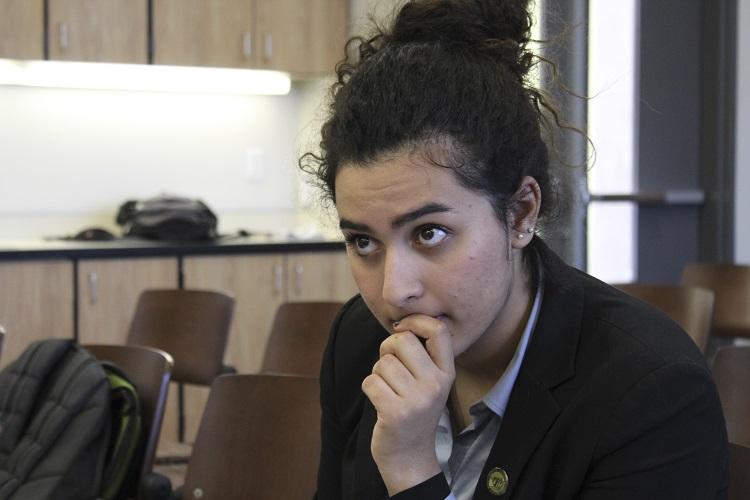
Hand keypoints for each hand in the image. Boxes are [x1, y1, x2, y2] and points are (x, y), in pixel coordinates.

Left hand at [361, 314, 455, 494]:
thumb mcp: (429, 383)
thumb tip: (400, 325)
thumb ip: (421, 355)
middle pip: (402, 340)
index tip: (403, 328)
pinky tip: (380, 402)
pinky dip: (370, 388)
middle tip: (390, 367)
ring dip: (378, 373)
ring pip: (382, 362)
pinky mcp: (395, 413)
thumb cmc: (413, 411)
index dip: (416, 321)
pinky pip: (370, 381)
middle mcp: (436, 384)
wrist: (409, 458)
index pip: (439, 331)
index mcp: (447, 373)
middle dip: (387, 348)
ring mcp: (417, 400)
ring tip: (388, 390)